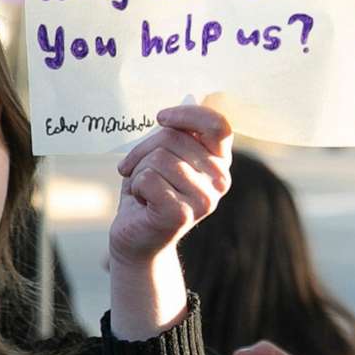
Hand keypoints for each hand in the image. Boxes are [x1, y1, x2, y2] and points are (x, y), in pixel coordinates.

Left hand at [109, 103, 233, 266]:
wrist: (137, 239)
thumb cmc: (148, 193)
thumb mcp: (163, 156)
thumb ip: (173, 137)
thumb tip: (168, 118)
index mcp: (219, 163)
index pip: (217, 126)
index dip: (187, 114)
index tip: (161, 118)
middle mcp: (220, 181)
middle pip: (173, 137)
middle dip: (143, 151)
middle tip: (137, 171)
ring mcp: (204, 199)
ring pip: (158, 158)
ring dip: (137, 172)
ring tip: (142, 191)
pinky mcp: (182, 214)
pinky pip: (148, 178)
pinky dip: (135, 187)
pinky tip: (142, 202)